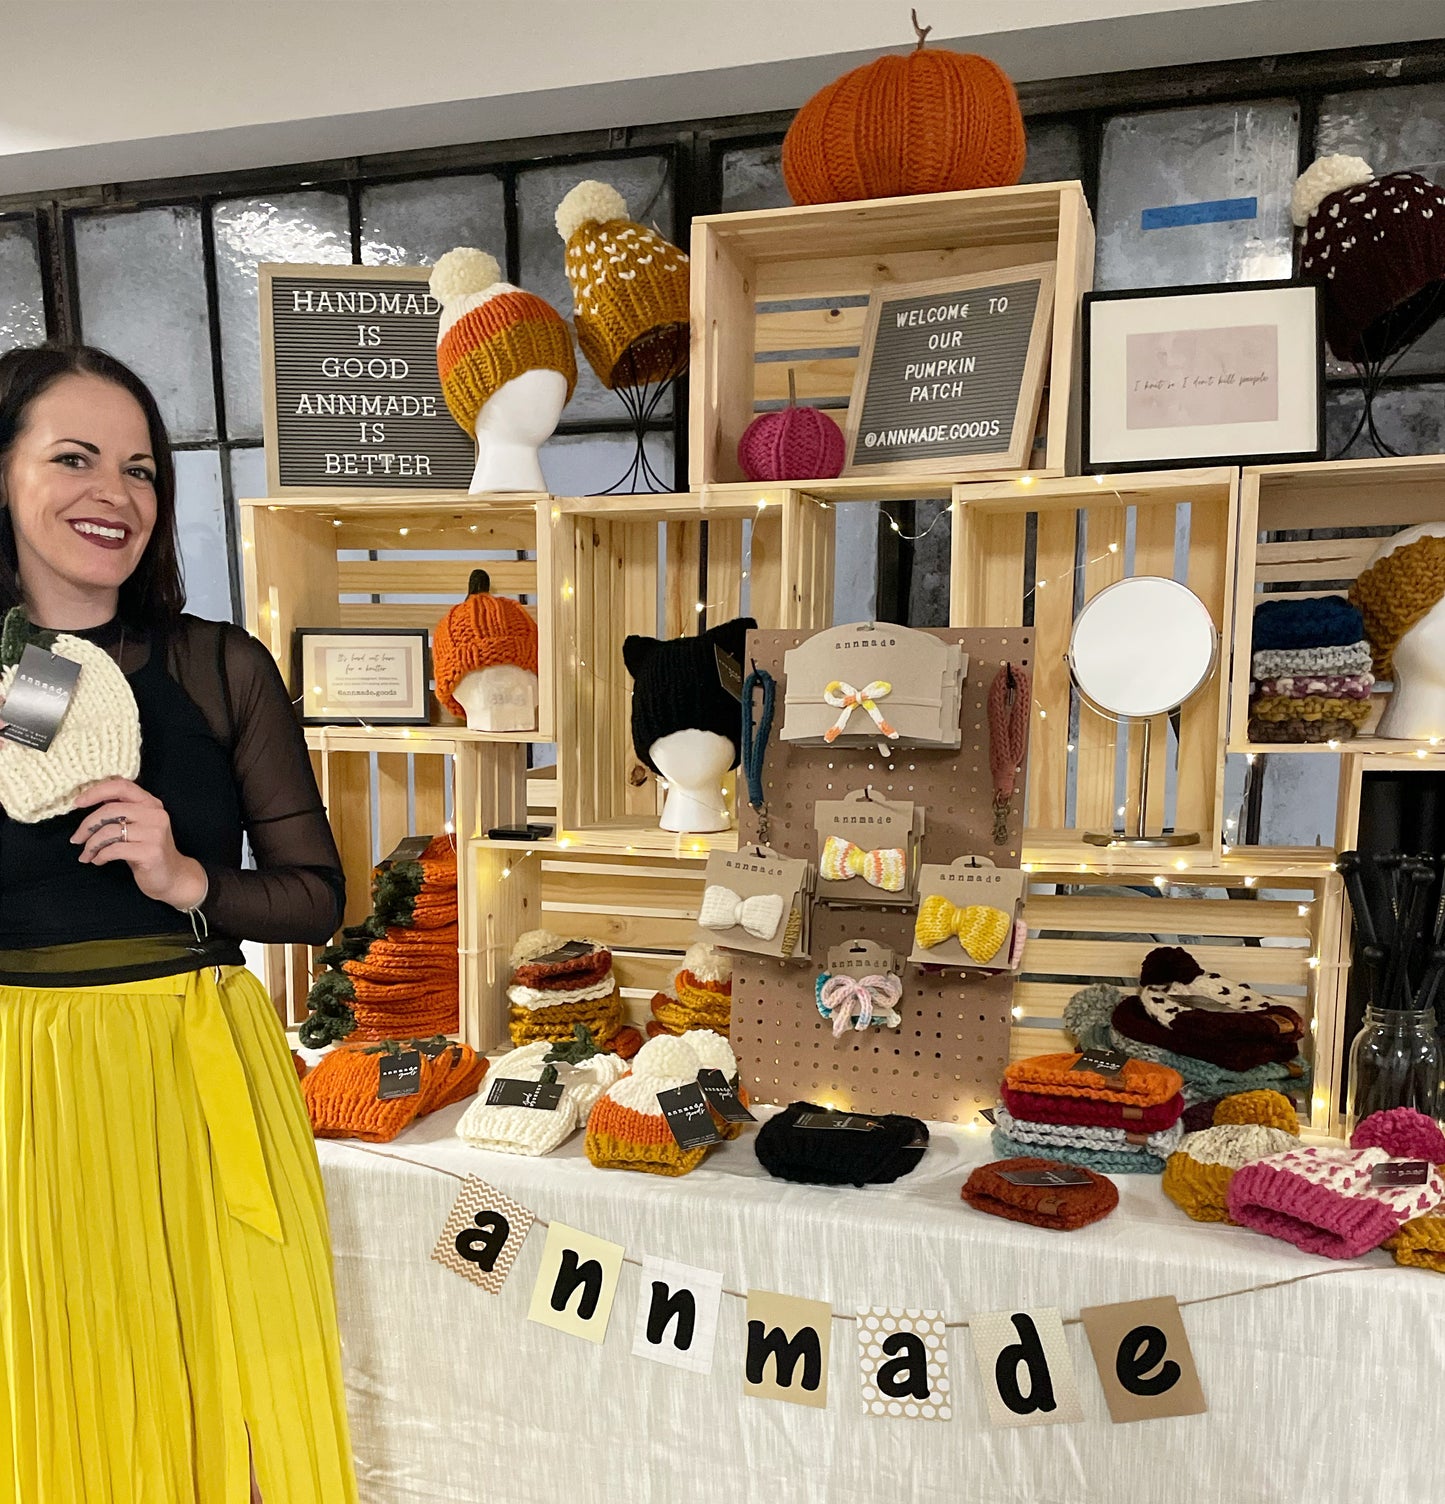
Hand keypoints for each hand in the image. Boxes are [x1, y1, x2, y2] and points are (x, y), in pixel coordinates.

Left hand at [71, 778, 208, 909]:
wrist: (172, 876)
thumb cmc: (147, 850)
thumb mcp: (137, 826)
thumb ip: (121, 811)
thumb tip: (90, 799)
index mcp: (151, 803)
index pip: (121, 786)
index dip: (96, 791)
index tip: (77, 803)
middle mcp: (155, 814)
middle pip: (110, 810)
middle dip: (87, 825)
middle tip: (76, 839)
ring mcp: (155, 833)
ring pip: (109, 831)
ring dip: (91, 845)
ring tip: (86, 855)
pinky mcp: (151, 852)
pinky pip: (114, 850)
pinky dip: (100, 856)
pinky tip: (99, 861)